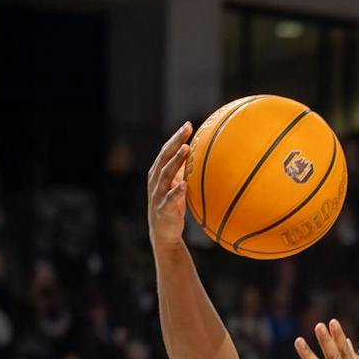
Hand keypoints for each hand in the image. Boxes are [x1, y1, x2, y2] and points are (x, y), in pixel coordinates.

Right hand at [147, 122, 193, 254]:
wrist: (163, 234)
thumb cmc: (173, 207)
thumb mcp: (177, 186)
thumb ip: (184, 172)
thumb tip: (203, 158)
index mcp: (158, 173)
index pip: (166, 151)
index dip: (176, 138)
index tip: (188, 125)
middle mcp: (155, 181)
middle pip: (164, 157)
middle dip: (175, 142)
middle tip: (187, 129)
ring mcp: (158, 194)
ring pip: (165, 173)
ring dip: (175, 160)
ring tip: (186, 149)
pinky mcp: (163, 209)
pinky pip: (169, 198)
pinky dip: (176, 191)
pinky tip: (184, 184)